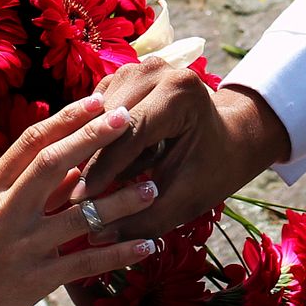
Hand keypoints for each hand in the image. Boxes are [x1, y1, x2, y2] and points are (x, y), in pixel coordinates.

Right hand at [0, 94, 159, 305]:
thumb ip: (17, 185)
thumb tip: (68, 161)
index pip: (31, 142)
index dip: (67, 119)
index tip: (97, 101)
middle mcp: (5, 211)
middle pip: (54, 163)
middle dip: (94, 138)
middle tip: (128, 119)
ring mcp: (21, 245)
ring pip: (79, 214)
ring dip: (120, 200)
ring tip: (152, 187)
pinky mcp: (35, 280)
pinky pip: (85, 262)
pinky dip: (119, 253)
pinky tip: (147, 245)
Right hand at [72, 57, 290, 240]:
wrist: (230, 137)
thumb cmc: (213, 169)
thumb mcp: (185, 200)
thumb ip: (144, 220)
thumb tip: (95, 237)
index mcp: (180, 93)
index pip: (128, 134)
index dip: (101, 170)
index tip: (78, 202)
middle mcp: (156, 70)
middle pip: (105, 120)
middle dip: (91, 160)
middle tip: (75, 198)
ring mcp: (137, 68)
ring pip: (93, 114)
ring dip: (92, 148)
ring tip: (99, 179)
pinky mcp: (123, 75)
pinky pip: (94, 111)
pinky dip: (95, 138)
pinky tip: (104, 160)